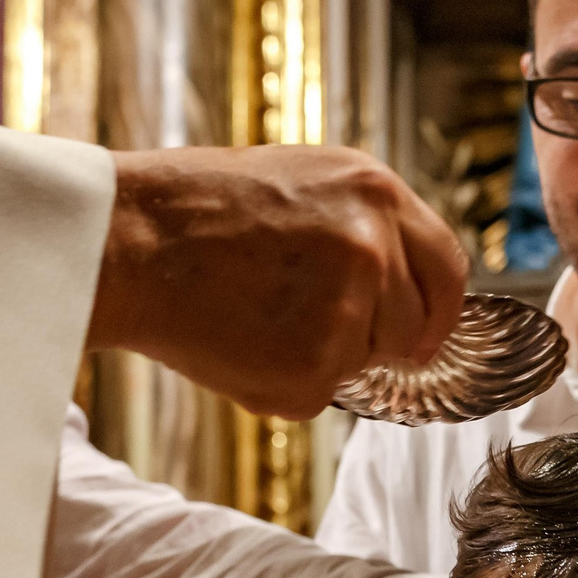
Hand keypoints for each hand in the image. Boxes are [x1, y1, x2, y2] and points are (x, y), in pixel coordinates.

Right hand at [87, 145, 468, 418]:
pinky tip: (236, 341)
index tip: (420, 335)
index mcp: (376, 191)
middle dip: (375, 339)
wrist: (128, 242)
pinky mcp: (314, 366)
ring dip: (322, 358)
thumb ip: (362, 227)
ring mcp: (348, 309)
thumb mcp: (301, 181)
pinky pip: (317, 395)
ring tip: (255, 315)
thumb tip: (403, 286)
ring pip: (363, 363)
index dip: (436, 310)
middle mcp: (374, 246)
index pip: (449, 268)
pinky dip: (279, 383)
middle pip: (413, 326)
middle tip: (308, 326)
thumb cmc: (196, 210)